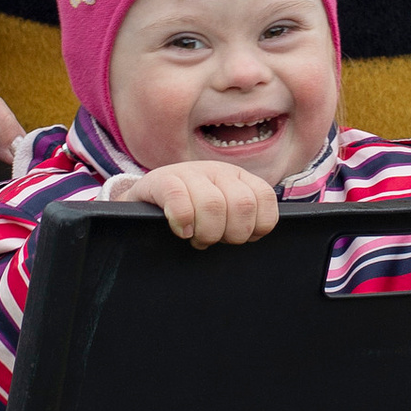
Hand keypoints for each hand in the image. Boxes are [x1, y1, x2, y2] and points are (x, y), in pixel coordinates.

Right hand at [108, 160, 281, 245]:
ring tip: (196, 237)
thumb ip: (244, 219)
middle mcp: (218, 170)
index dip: (256, 226)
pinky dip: (183, 221)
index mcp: (238, 178)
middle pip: (242, 205)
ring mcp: (190, 172)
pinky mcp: (162, 180)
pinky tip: (182, 230)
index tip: (236, 236)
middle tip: (215, 240)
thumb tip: (257, 236)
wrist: (146, 200)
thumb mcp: (223, 211)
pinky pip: (179, 199)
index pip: (265, 198)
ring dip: (206, 232)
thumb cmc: (192, 213)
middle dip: (232, 234)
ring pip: (213, 204)